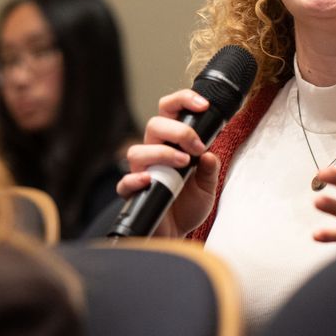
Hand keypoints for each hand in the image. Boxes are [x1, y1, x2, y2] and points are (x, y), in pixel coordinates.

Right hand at [117, 89, 219, 237]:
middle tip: (197, 147)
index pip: (170, 111)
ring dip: (162, 153)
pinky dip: (135, 180)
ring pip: (137, 150)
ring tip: (183, 163)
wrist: (176, 234)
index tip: (204, 105)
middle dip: (179, 130)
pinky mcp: (133, 193)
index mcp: (172, 143)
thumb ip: (210, 170)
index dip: (184, 101)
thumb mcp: (207, 187)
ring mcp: (142, 172)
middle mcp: (154, 152)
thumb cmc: (187, 206)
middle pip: (154, 124)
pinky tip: (149, 181)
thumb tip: (210, 155)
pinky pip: (125, 182)